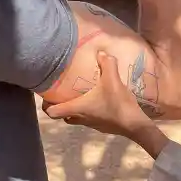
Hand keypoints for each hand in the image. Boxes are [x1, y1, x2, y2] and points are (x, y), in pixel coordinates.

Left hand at [43, 52, 162, 143]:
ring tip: (81, 97)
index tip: (47, 97)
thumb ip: (107, 63)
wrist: (135, 125)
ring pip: (76, 119)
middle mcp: (80, 118)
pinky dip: (90, 113)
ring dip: (75, 110)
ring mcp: (91, 125)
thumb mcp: (113, 79)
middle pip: (62, 116)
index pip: (52, 112)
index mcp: (77, 107)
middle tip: (64, 95)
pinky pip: (90, 120)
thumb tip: (101, 52)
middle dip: (61, 107)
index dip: (46, 106)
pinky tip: (100, 103)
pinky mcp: (102, 127)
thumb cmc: (118, 103)